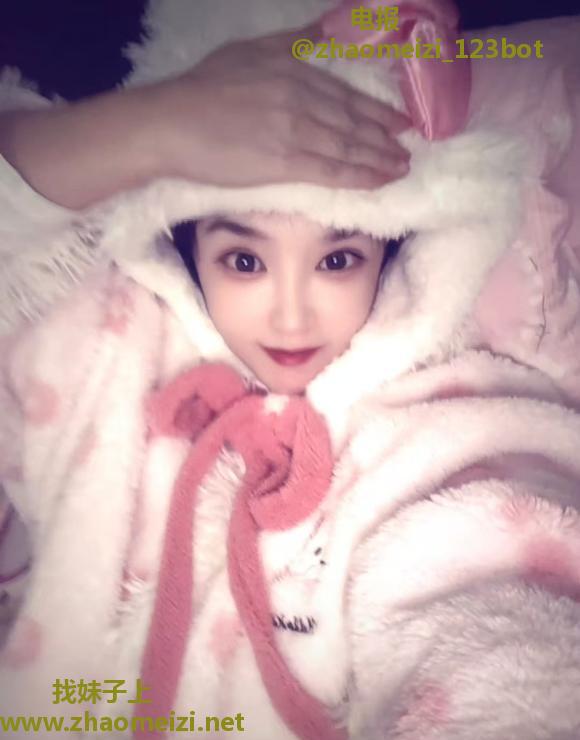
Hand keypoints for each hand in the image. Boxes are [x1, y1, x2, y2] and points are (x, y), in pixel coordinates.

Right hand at [151, 21, 411, 188]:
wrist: (172, 122)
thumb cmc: (203, 87)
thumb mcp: (250, 50)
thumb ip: (292, 42)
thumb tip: (323, 32)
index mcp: (295, 70)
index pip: (346, 95)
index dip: (377, 111)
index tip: (400, 123)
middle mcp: (302, 98)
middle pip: (354, 122)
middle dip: (385, 139)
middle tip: (407, 152)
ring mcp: (295, 130)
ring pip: (348, 146)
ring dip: (379, 159)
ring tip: (400, 169)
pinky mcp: (284, 162)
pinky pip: (331, 170)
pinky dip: (359, 175)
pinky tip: (379, 180)